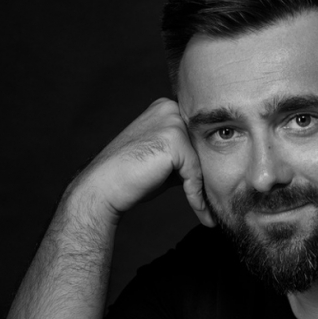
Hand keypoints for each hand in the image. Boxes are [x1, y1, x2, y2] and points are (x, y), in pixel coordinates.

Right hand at [67, 98, 214, 226]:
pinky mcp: (174, 140)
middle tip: (213, 203)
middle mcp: (169, 108)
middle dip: (208, 176)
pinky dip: (196, 194)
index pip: (197, 136)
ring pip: (200, 160)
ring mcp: (171, 121)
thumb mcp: (165, 159)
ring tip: (206, 211)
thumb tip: (214, 163)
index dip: (204, 163)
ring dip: (203, 189)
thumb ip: (186, 154)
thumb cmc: (132, 176)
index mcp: (165, 107)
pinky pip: (195, 172)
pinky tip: (199, 210)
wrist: (103, 187)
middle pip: (202, 147)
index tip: (211, 189)